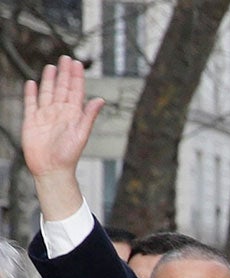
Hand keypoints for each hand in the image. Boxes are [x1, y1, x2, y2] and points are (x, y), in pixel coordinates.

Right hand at [21, 60, 99, 215]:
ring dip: (49, 80)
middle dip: (64, 73)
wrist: (51, 169)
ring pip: (47, 93)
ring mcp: (45, 115)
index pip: (75, 91)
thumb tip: (100, 100)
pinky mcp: (32, 120)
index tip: (77, 63)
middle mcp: (60, 113)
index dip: (76, 77)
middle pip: (61, 88)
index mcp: (73, 114)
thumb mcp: (81, 134)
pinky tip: (33, 83)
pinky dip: (32, 93)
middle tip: (66, 58)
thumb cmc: (68, 156)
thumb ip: (89, 116)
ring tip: (52, 67)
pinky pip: (31, 103)